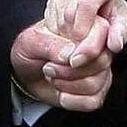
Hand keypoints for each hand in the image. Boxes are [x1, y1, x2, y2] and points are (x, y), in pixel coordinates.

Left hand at [10, 0, 126, 110]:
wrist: (23, 74)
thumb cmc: (29, 50)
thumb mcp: (29, 41)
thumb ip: (49, 43)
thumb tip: (70, 54)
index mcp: (86, 25)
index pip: (102, 31)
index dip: (89, 46)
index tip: (70, 58)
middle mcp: (98, 46)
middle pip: (103, 59)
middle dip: (72, 69)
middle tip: (49, 66)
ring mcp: (100, 69)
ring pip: (99, 80)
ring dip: (68, 83)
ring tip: (52, 75)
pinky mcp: (97, 90)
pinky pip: (94, 100)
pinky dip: (72, 100)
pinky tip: (61, 93)